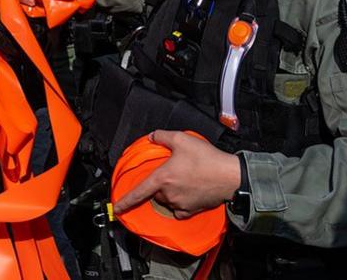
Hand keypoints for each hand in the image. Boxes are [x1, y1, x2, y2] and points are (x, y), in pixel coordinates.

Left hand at [113, 130, 241, 219]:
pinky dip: (179, 204)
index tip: (116, 209)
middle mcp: (168, 194)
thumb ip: (162, 136)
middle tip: (175, 171)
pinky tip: (187, 194)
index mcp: (162, 178)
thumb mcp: (181, 139)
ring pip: (167, 200)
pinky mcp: (191, 210)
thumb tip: (151, 137)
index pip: (138, 192)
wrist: (230, 176)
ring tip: (185, 179)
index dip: (125, 201)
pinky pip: (179, 210)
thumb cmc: (206, 158)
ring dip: (170, 192)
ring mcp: (180, 204)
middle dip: (160, 183)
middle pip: (155, 192)